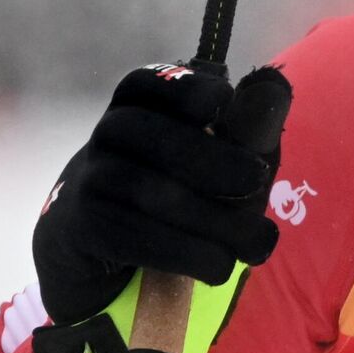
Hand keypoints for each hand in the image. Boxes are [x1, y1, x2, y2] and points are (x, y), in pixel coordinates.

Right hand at [30, 61, 289, 352]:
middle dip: (213, 158)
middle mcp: (105, 138)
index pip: (147, 83)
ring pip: (147, 190)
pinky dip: (184, 253)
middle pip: (153, 135)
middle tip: (259, 181)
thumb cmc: (175, 202)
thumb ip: (247, 129)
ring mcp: (86, 182)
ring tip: (257, 246)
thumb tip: (275, 83)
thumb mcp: (217, 164)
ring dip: (213, 220)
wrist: (102, 269)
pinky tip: (218, 268)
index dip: (183, 89)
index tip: (222, 105)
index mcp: (137, 110)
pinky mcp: (79, 230)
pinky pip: (131, 235)